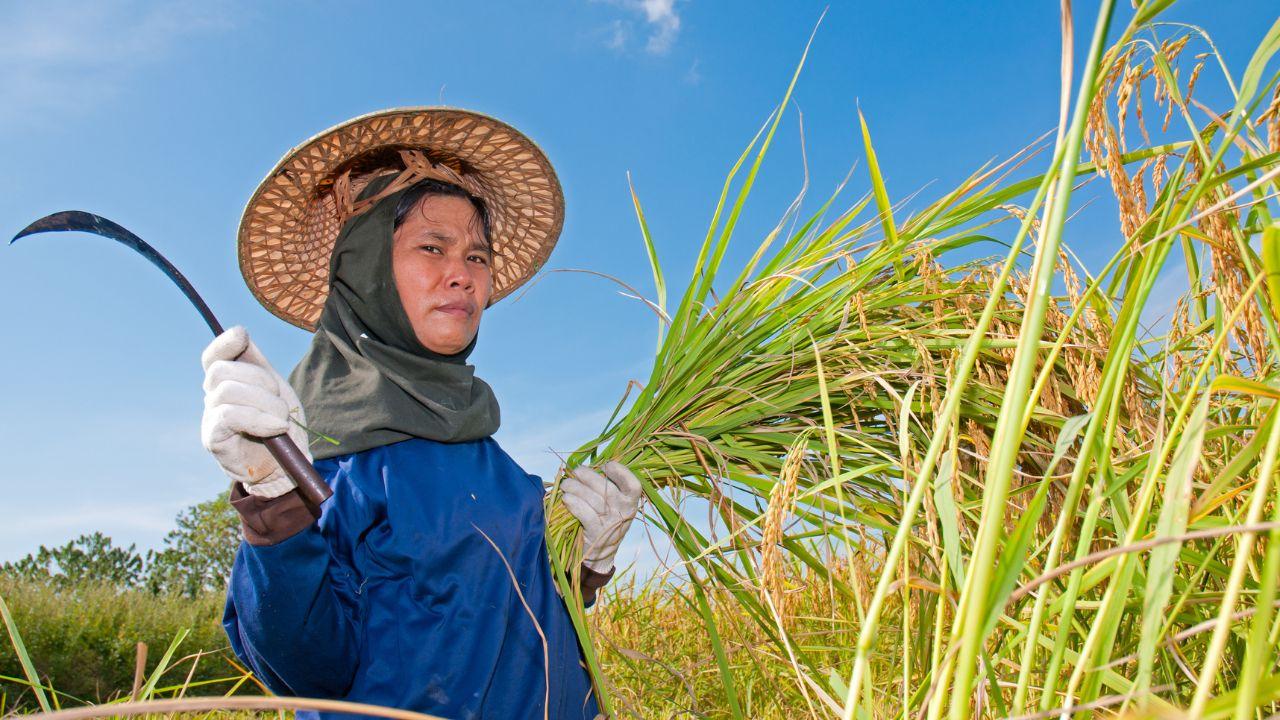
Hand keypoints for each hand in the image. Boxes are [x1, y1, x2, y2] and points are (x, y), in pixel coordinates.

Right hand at [201, 326, 310, 497]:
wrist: (286, 467)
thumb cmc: (281, 427)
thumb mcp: (276, 390)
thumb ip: (259, 365)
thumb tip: (240, 333)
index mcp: (230, 382)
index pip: (214, 355)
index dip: (224, 342)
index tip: (242, 336)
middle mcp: (213, 396)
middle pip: (222, 370)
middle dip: (259, 380)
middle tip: (282, 404)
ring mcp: (210, 417)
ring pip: (227, 391)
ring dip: (265, 403)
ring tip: (283, 421)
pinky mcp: (213, 437)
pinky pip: (228, 415)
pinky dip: (258, 418)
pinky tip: (276, 428)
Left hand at [560, 461, 641, 572]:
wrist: (600, 554)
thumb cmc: (604, 521)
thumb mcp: (613, 506)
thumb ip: (606, 487)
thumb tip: (586, 467)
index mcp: (631, 503)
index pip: (633, 485)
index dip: (621, 472)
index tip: (606, 465)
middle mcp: (625, 513)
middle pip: (607, 489)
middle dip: (588, 476)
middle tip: (575, 472)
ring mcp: (612, 524)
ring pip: (594, 500)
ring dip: (576, 488)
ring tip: (565, 485)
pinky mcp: (597, 534)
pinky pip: (585, 514)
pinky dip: (574, 504)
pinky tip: (566, 499)